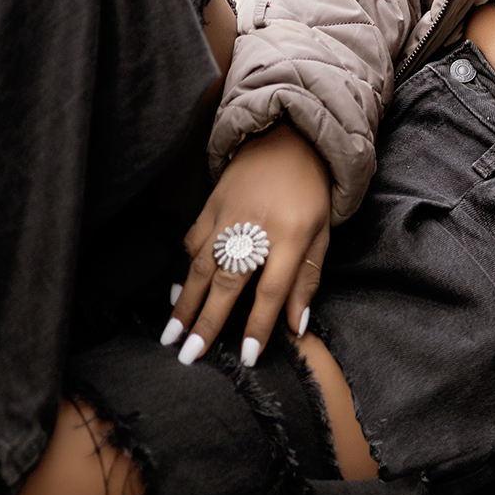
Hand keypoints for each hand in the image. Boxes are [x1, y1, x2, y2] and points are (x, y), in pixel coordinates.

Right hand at [162, 121, 330, 366]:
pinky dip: (184, 269)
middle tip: (189, 355)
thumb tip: (296, 326)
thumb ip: (308, 279)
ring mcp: (228, 215)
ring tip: (171, 336)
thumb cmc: (312, 192)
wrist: (290, 137)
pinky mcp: (210, 205)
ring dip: (185, 303)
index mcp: (292, 234)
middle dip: (207, 322)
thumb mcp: (323, 233)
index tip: (247, 356)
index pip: (273, 289)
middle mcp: (256, 226)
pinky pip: (193, 242)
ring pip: (201, 266)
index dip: (259, 325)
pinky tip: (177, 293)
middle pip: (228, 281)